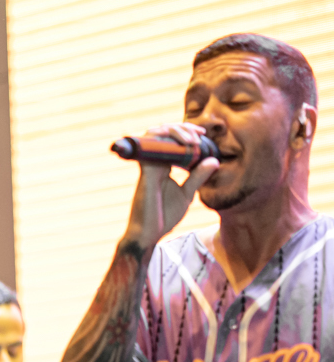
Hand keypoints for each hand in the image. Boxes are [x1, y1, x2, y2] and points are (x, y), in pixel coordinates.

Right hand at [124, 122, 219, 250]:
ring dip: (175, 131)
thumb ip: (198, 176)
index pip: (169, 141)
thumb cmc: (164, 216)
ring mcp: (148, 167)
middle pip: (162, 132)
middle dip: (181, 127)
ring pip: (154, 135)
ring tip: (193, 138)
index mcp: (161, 167)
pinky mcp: (146, 173)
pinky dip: (165, 140)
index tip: (202, 134)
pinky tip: (184, 145)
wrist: (149, 234)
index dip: (184, 132)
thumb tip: (214, 160)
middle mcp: (153, 163)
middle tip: (199, 134)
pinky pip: (150, 149)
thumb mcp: (187, 193)